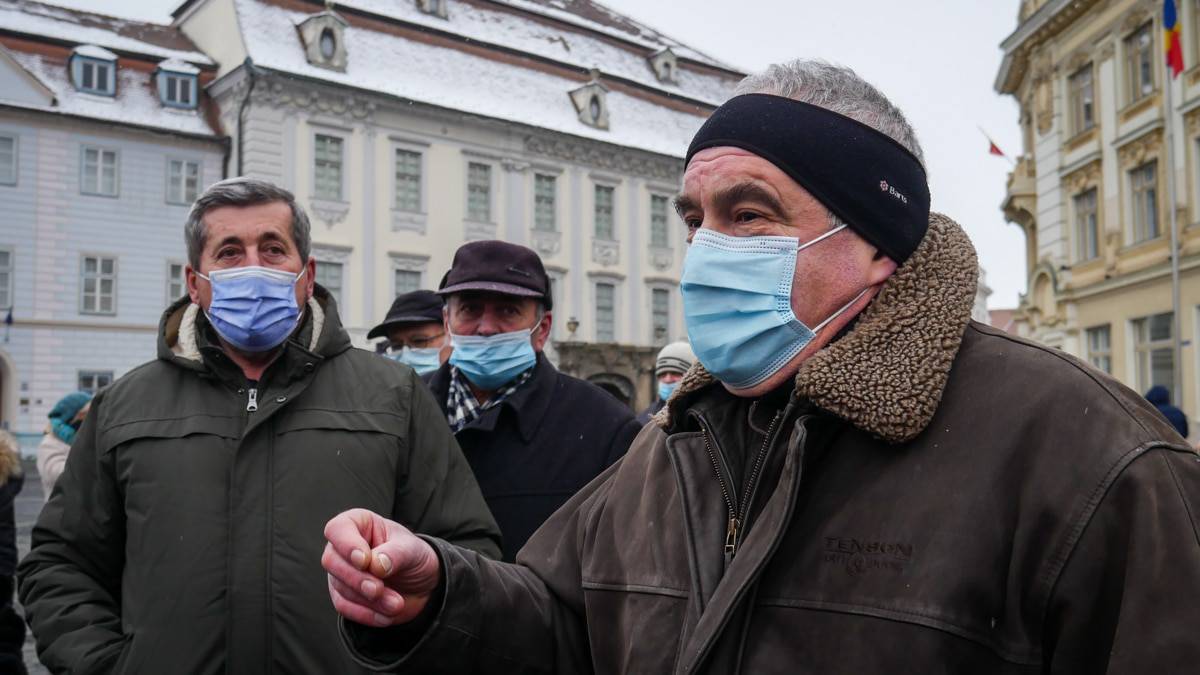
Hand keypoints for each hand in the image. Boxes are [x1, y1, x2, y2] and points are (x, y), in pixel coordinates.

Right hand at [322, 508, 441, 626]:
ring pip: (340, 587)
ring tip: (396, 604)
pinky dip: (366, 614)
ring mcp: (340, 572)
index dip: (347, 545)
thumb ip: (395, 554)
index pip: (337, 529)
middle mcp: (343, 547)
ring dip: (369, 600)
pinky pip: (344, 607)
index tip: (365, 560)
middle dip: (357, 578)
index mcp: (358, 524)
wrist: (423, 584)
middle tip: (378, 589)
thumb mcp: (412, 550)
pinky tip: (386, 615)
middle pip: (332, 561)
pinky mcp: (343, 596)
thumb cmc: (414, 556)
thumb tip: (375, 564)